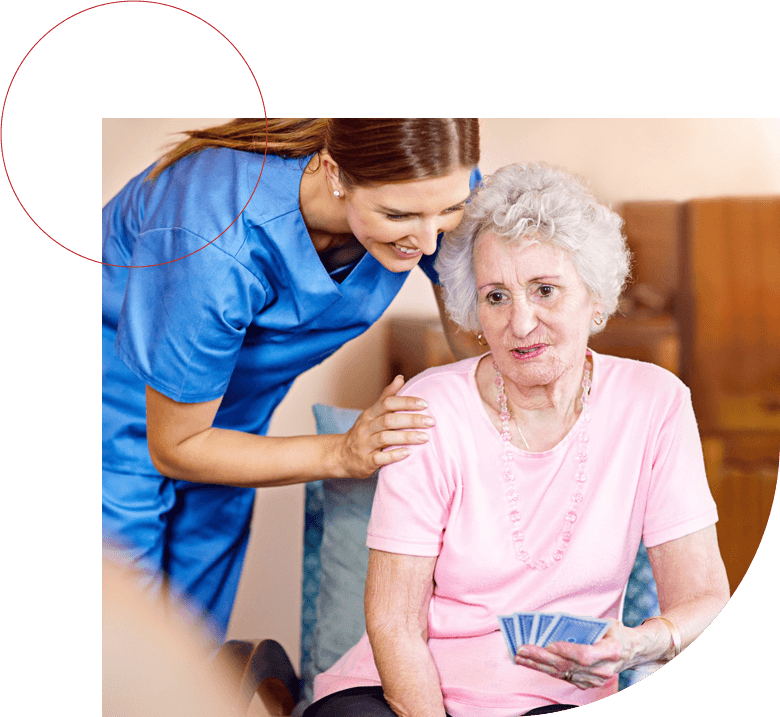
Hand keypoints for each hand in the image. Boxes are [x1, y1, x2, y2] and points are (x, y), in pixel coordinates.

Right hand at [338, 375, 434, 478]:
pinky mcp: (366, 462)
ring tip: (425, 438)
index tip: (425, 404)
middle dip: (411, 420)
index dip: (406, 402)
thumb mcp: (372, 413)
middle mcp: (366, 428)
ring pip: (385, 438)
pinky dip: (394, 455)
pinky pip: (380, 458)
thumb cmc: (364, 432)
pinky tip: (408, 453)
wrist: (341, 456)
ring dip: (407, 437)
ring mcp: (365, 445)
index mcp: (369, 414)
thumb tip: (400, 377)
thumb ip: (387, 397)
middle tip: (431, 421)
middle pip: (388, 420)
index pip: (387, 403)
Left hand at [513, 620, 633, 689]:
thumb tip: (555, 624)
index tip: (549, 643)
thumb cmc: (615, 633)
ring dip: (538, 665)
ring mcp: (595, 680)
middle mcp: (604, 670)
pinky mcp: (586, 684)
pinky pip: (563, 676)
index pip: (586, 654)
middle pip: (568, 666)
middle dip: (541, 657)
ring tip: (519, 656)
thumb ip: (585, 626)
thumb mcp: (606, 623)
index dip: (567, 650)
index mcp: (612, 651)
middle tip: (522, 649)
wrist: (631, 652)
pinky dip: (545, 669)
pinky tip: (531, 662)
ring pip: (562, 673)